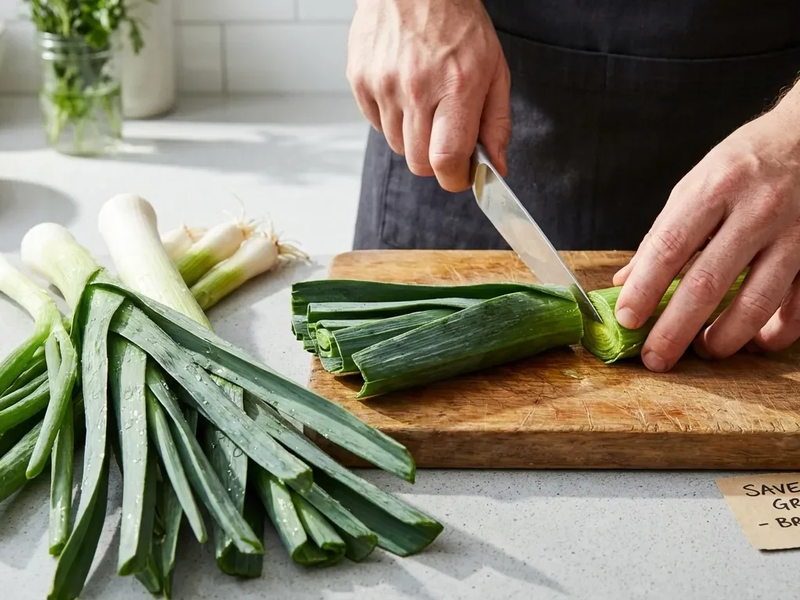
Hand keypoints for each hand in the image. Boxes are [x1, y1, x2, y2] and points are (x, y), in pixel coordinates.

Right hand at [347, 0, 510, 191]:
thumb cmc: (457, 22)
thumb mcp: (495, 69)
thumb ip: (497, 123)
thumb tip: (496, 167)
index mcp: (457, 85)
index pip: (446, 159)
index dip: (454, 178)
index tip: (461, 175)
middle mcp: (417, 87)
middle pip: (419, 162)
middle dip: (435, 161)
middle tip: (445, 137)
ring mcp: (384, 84)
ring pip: (398, 146)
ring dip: (414, 138)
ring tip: (425, 103)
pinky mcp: (360, 80)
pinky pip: (377, 125)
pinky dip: (392, 119)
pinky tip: (404, 91)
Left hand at [613, 91, 799, 371]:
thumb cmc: (746, 163)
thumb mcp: (697, 184)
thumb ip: (663, 234)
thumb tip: (625, 282)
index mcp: (715, 188)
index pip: (669, 247)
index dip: (644, 289)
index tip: (627, 319)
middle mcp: (757, 210)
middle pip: (708, 283)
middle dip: (675, 329)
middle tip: (655, 358)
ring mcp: (796, 233)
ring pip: (756, 303)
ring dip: (724, 338)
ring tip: (702, 350)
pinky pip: (798, 307)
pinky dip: (775, 333)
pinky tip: (754, 342)